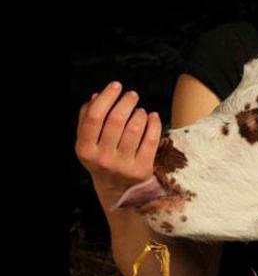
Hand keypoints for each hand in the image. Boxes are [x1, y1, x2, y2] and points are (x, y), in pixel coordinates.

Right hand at [75, 81, 161, 205]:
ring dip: (139, 113)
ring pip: (135, 128)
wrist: (116, 189)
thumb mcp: (88, 142)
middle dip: (126, 102)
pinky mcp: (142, 169)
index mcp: (85, 150)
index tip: (116, 86)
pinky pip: (151, 139)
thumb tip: (97, 96)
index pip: (94, 118)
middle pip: (116, 120)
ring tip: (139, 110)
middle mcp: (103, 159)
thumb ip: (87, 119)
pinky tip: (152, 117)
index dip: (106, 98)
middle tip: (132, 95)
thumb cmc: (102, 158)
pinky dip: (154, 123)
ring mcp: (123, 165)